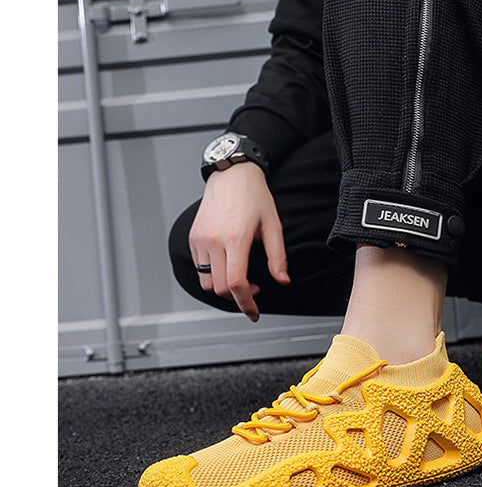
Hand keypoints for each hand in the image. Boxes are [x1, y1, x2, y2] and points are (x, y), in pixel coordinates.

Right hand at [189, 162, 289, 320]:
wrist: (231, 174)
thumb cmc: (254, 196)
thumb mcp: (273, 225)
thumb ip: (278, 256)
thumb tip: (283, 280)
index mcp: (235, 238)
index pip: (236, 283)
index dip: (246, 303)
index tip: (254, 312)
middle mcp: (214, 240)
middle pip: (220, 288)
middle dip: (238, 298)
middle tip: (254, 293)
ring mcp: (200, 239)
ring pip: (207, 282)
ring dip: (223, 289)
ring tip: (241, 280)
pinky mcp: (194, 237)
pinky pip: (200, 267)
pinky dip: (213, 275)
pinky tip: (228, 266)